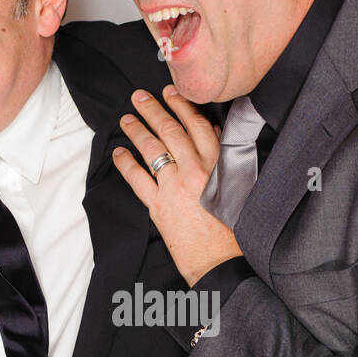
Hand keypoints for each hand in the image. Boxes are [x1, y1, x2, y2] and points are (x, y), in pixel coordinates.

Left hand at [113, 86, 242, 285]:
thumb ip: (225, 160)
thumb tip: (212, 136)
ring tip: (126, 118)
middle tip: (139, 97)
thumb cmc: (234, 231)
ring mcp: (175, 187)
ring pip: (152, 149)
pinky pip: (137, 178)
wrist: (222, 263)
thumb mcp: (238, 188)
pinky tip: (119, 152)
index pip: (197, 125)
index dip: (182, 105)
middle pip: (171, 130)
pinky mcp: (159, 206)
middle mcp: (196, 171)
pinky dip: (126, 163)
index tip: (170, 93)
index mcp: (219, 164)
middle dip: (153, 109)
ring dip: (137, 130)